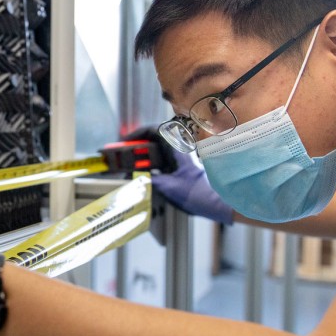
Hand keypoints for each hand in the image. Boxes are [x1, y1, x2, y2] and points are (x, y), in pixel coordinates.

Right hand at [119, 127, 233, 223]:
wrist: (214, 204)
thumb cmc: (197, 193)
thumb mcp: (168, 186)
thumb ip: (148, 180)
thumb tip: (132, 176)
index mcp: (177, 147)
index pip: (154, 131)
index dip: (137, 134)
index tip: (124, 141)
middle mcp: (177, 150)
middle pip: (151, 141)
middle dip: (134, 146)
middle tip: (120, 154)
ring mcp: (177, 159)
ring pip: (154, 152)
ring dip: (139, 157)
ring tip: (126, 163)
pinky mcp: (177, 168)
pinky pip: (158, 162)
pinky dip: (146, 165)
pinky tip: (138, 173)